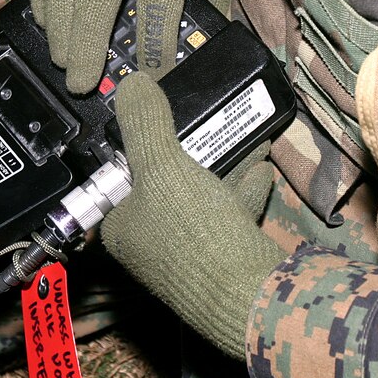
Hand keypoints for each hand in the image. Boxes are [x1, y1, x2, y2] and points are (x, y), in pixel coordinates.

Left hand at [101, 73, 284, 358]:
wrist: (251, 293)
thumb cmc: (192, 228)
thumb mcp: (161, 164)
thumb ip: (144, 122)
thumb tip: (131, 84)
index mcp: (119, 228)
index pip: (116, 177)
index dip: (133, 144)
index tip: (155, 116)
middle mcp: (147, 245)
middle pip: (161, 186)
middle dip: (185, 150)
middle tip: (199, 120)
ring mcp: (186, 256)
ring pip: (198, 198)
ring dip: (219, 164)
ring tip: (238, 134)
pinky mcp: (221, 261)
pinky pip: (227, 215)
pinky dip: (242, 189)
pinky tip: (261, 167)